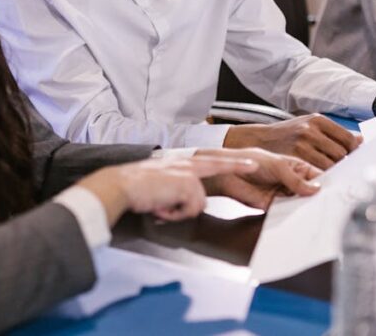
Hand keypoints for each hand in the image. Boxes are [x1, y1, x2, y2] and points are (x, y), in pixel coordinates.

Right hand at [77, 155, 258, 224]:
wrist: (121, 185)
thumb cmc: (133, 188)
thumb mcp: (159, 186)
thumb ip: (175, 190)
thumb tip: (181, 203)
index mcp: (179, 164)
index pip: (209, 160)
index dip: (229, 162)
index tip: (247, 161)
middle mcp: (185, 165)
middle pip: (218, 164)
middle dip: (238, 165)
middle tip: (254, 165)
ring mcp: (187, 173)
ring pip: (198, 203)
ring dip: (180, 211)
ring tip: (162, 206)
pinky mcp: (186, 184)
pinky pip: (190, 209)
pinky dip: (175, 214)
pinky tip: (162, 207)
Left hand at [199, 148, 321, 209]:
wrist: (229, 173)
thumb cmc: (252, 160)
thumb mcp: (278, 165)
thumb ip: (296, 179)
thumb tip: (315, 188)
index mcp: (297, 168)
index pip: (317, 176)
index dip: (326, 184)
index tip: (337, 192)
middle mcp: (293, 182)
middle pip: (310, 193)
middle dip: (318, 199)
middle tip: (328, 205)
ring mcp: (284, 194)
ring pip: (300, 204)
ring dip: (306, 208)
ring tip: (317, 213)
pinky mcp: (274, 207)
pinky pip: (287, 212)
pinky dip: (293, 216)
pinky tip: (300, 218)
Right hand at [224, 114, 359, 169]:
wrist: (259, 140)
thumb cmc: (288, 134)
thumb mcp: (310, 125)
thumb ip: (334, 133)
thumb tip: (360, 140)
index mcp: (318, 120)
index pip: (348, 139)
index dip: (352, 151)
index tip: (350, 157)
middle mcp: (310, 130)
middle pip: (341, 154)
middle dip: (341, 162)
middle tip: (336, 166)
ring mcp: (301, 144)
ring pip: (330, 165)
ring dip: (331, 171)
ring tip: (324, 171)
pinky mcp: (293, 158)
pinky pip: (316, 172)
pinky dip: (319, 176)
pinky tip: (315, 176)